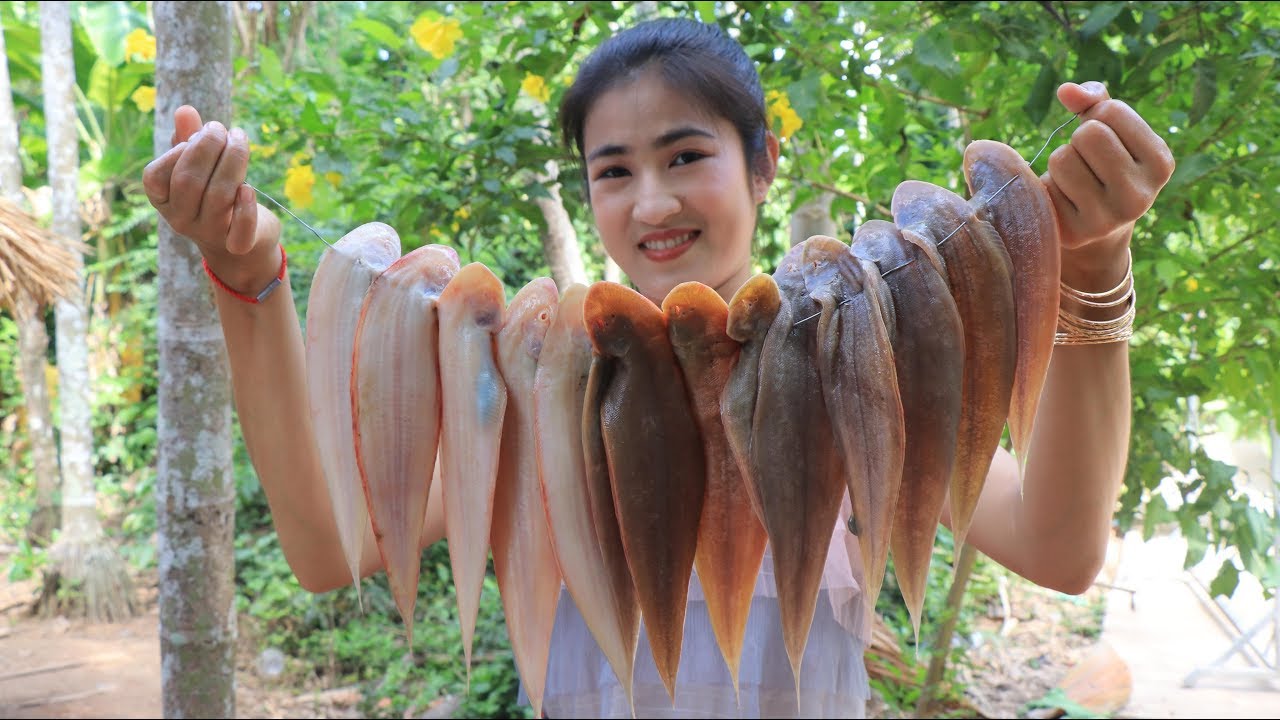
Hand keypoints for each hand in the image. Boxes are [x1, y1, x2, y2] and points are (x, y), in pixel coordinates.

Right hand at [142, 105, 282, 291]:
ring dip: (233, 161)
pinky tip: (248, 188)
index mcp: (164, 200)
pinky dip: (245, 207)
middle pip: (189, 180)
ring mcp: (208, 234)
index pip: (155, 176)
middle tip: (224, 130)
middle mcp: (181, 219)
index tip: (201, 132)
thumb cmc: (215, 195)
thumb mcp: (199, 168)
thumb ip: (188, 140)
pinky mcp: (238, 245)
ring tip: (240, 139)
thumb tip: (184, 111)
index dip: (178, 150)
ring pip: (218, 196)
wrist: (241, 243)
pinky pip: (240, 230)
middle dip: (208, 146)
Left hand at [1042, 82, 1174, 279]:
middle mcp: (1141, 195)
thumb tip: (1065, 90)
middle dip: (1078, 140)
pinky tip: (1064, 200)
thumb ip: (1093, 101)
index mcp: (1160, 163)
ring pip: (1062, 159)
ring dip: (1060, 163)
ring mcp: (1109, 219)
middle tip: (1086, 161)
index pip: (1112, 111)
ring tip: (1075, 180)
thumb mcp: (1110, 130)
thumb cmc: (1103, 165)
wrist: (1096, 226)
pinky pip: (1045, 186)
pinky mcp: (1076, 232)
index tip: (1105, 139)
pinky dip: (1049, 186)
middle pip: (1088, 134)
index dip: (1096, 117)